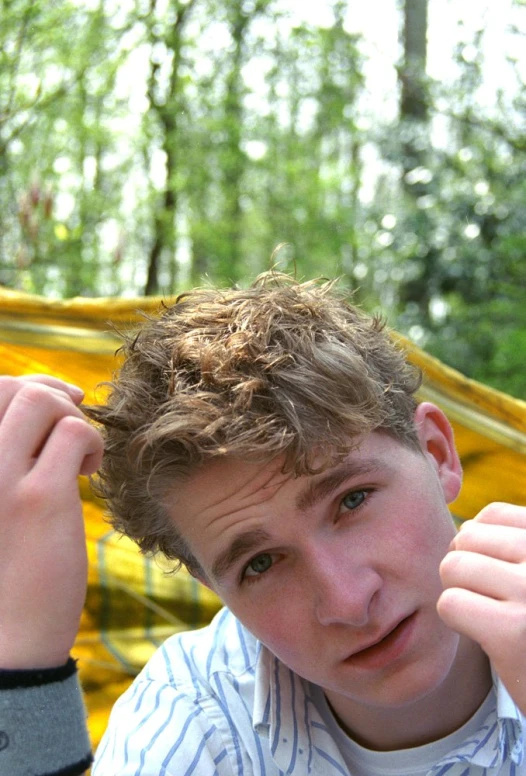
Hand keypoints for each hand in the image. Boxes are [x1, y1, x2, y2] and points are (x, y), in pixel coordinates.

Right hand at [0, 375, 102, 668]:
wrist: (8, 635)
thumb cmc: (6, 561)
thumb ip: (7, 450)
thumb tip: (51, 393)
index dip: (27, 385)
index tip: (59, 402)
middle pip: (8, 387)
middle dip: (51, 395)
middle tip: (72, 429)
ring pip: (38, 400)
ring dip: (71, 418)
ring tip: (78, 457)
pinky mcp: (37, 500)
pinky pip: (74, 433)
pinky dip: (91, 444)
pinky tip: (88, 475)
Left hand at [438, 503, 525, 714]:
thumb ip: (514, 545)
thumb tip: (466, 525)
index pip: (493, 515)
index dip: (479, 542)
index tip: (495, 574)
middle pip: (468, 537)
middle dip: (465, 567)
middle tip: (488, 599)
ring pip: (453, 566)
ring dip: (459, 592)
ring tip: (487, 615)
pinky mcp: (512, 632)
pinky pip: (450, 603)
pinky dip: (457, 620)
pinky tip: (484, 635)